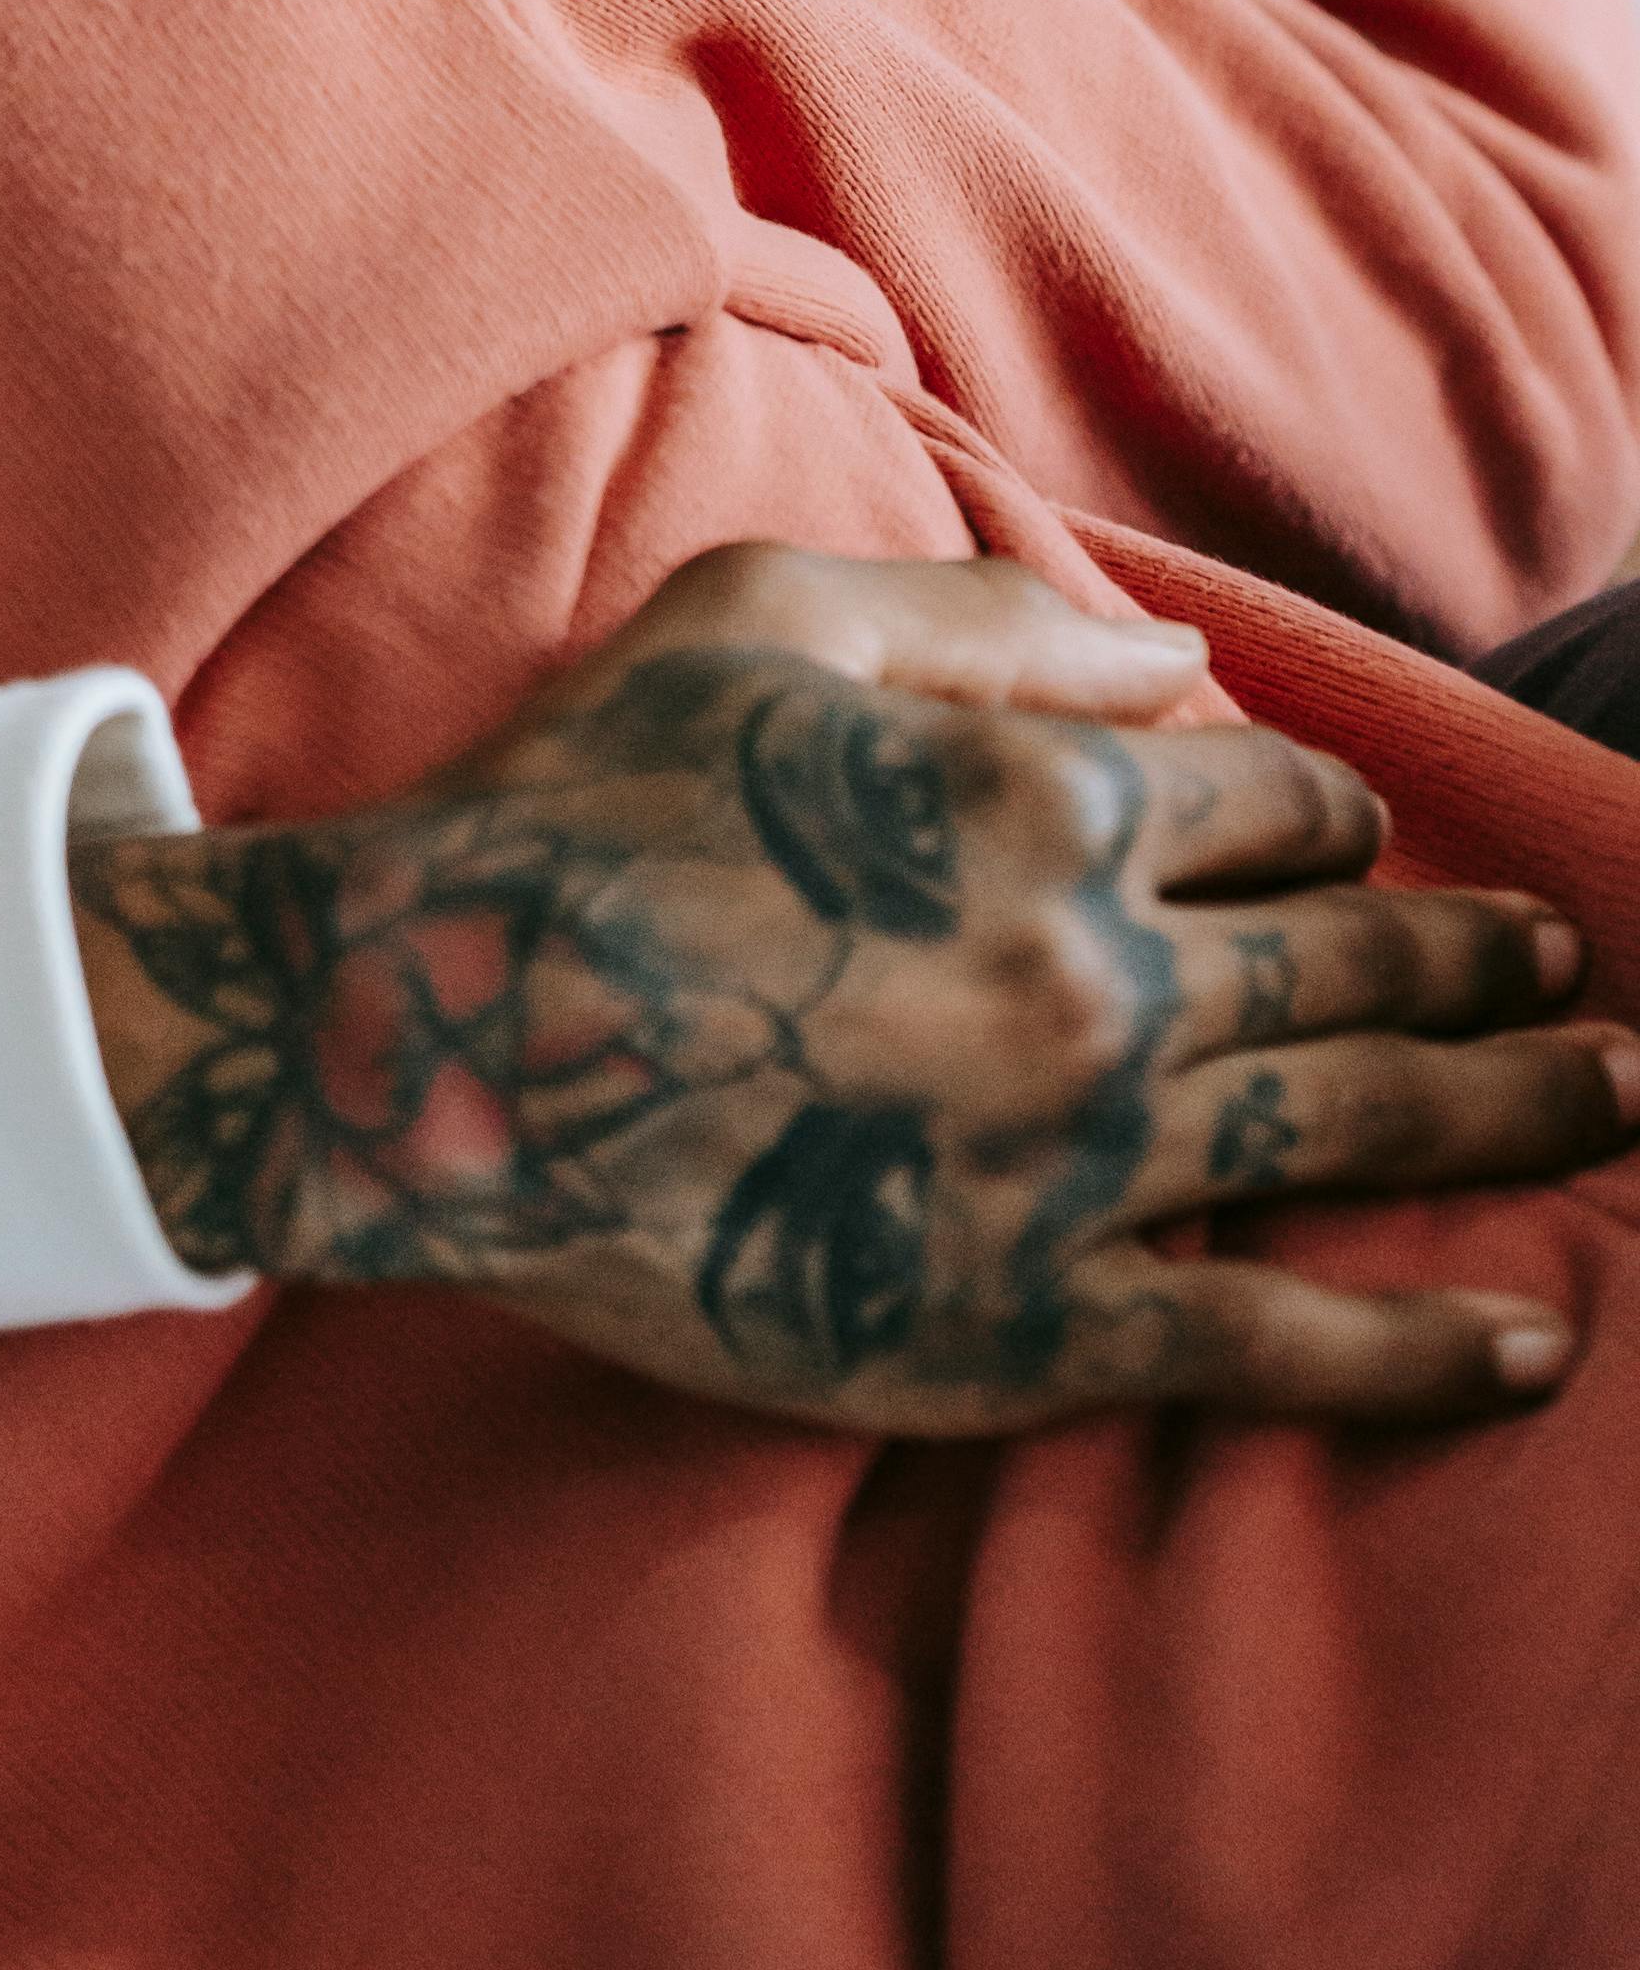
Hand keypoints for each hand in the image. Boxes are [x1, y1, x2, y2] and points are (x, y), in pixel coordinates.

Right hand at [68, 544, 1639, 1432]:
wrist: (446, 1028)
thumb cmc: (587, 798)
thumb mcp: (766, 615)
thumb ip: (991, 617)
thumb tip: (1187, 655)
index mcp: (1039, 797)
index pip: (1267, 800)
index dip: (1324, 812)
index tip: (1346, 836)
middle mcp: (1095, 975)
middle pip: (1354, 960)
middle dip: (1477, 959)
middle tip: (1568, 975)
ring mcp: (1078, 1159)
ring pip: (1353, 1129)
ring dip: (1506, 1111)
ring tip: (1600, 1093)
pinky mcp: (1032, 1319)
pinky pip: (1273, 1344)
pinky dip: (1420, 1355)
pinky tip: (1528, 1347)